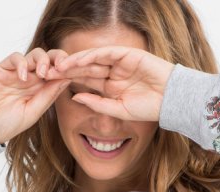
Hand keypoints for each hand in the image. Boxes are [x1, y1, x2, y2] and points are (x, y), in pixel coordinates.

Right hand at [0, 47, 110, 143]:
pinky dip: (22, 63)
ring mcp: (17, 73)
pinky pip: (15, 57)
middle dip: (58, 59)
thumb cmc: (9, 124)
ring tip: (43, 74)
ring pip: (35, 55)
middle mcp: (32, 79)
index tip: (72, 73)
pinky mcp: (2, 69)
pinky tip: (24, 77)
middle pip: (49, 59)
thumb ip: (48, 95)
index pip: (58, 73)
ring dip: (42, 61)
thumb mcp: (34, 112)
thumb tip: (66, 80)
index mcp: (42, 90)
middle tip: (61, 67)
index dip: (66, 70)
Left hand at [50, 45, 174, 121]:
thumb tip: (74, 98)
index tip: (52, 85)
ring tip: (59, 65)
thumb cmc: (149, 109)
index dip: (69, 82)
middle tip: (48, 71)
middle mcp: (113, 73)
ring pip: (93, 59)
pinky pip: (106, 53)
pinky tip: (78, 61)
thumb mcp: (118, 111)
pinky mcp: (128, 54)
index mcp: (110, 88)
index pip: (86, 82)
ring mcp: (120, 63)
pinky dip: (92, 56)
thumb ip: (97, 104)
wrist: (171, 101)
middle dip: (67, 70)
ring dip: (76, 61)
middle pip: (86, 69)